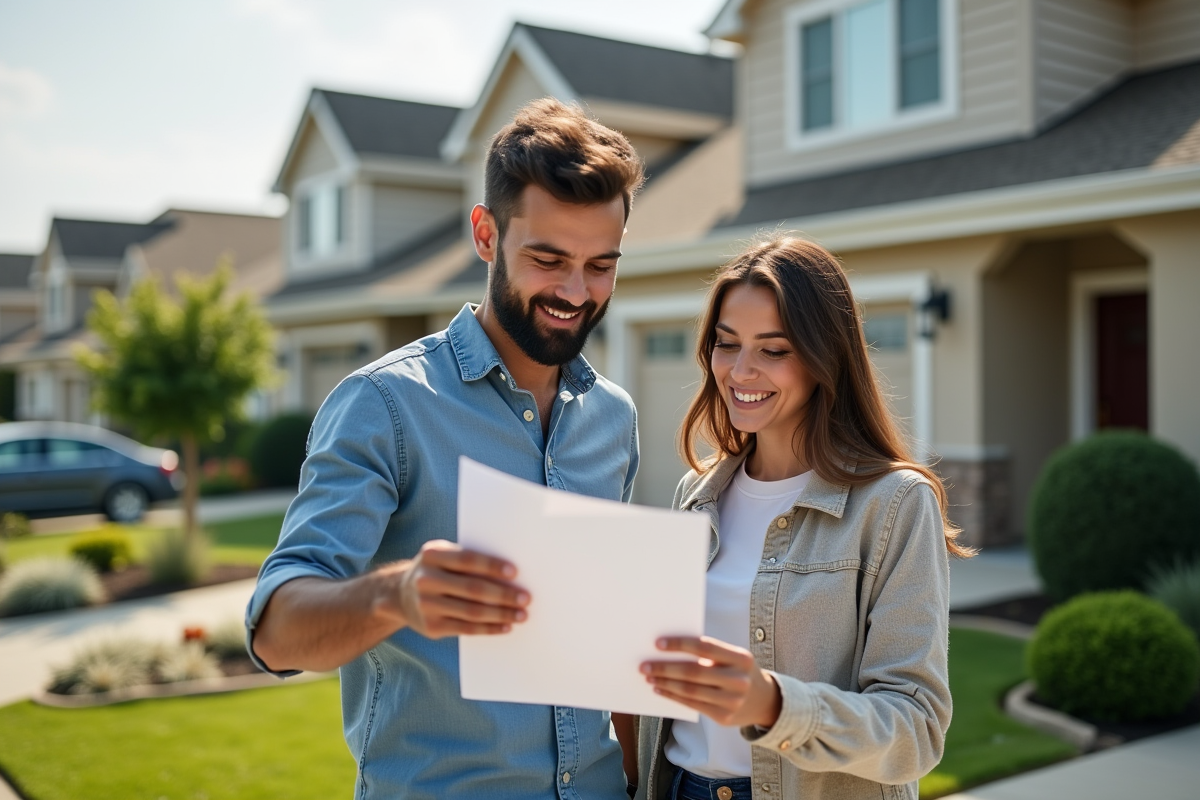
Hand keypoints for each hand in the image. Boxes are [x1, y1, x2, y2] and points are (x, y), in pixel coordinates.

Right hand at [393, 540, 529, 638]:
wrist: (400, 595)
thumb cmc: (437, 571)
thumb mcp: (444, 556)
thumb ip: (469, 560)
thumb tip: (511, 574)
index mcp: (432, 555)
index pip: (467, 559)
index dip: (491, 566)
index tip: (515, 572)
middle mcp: (426, 580)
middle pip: (472, 588)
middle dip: (503, 594)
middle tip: (525, 598)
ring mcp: (426, 605)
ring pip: (472, 612)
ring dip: (501, 614)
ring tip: (521, 614)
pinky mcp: (431, 627)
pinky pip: (466, 629)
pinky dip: (489, 628)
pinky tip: (505, 626)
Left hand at [641, 636, 781, 728]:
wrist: (764, 701)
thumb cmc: (738, 670)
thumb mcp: (733, 657)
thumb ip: (709, 652)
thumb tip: (669, 649)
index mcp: (741, 658)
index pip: (705, 647)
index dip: (680, 645)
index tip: (658, 644)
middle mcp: (739, 680)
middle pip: (694, 672)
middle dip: (666, 668)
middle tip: (645, 665)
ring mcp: (733, 701)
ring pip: (691, 691)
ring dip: (666, 684)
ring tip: (650, 677)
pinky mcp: (724, 717)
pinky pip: (693, 705)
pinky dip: (673, 697)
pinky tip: (661, 690)